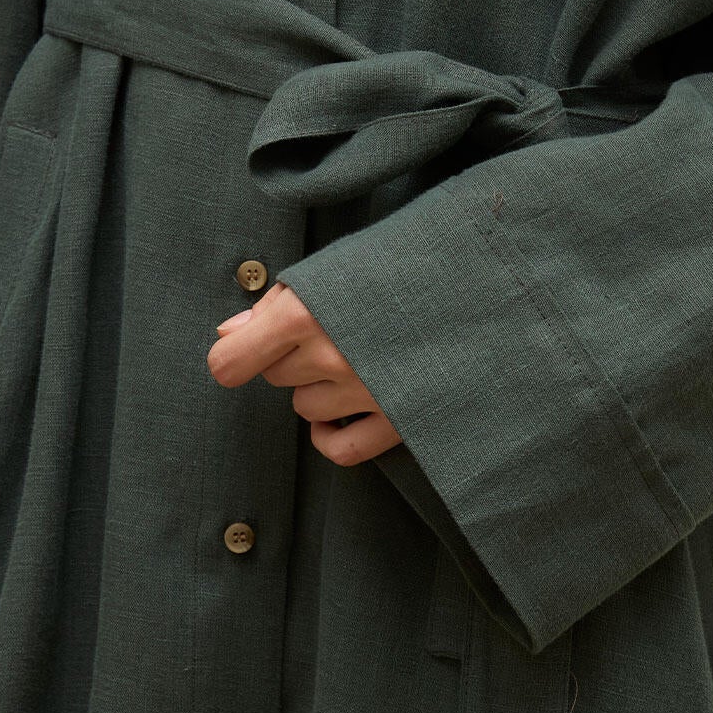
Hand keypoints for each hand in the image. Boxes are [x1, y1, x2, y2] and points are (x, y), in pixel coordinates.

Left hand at [206, 280, 402, 464]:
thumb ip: (277, 302)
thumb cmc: (406, 263)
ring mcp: (363, 393)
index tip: (241, 349)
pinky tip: (337, 416)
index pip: (231, 362)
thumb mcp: (335, 265)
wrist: (484, 281)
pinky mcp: (396, 420)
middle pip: (274, 376)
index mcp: (306, 313)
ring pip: (305, 407)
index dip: (232, 355)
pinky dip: (329, 435)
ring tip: (353, 357)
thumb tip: (229, 333)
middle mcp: (330, 357)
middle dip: (289, 355)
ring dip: (317, 388)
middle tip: (330, 328)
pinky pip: (338, 449)